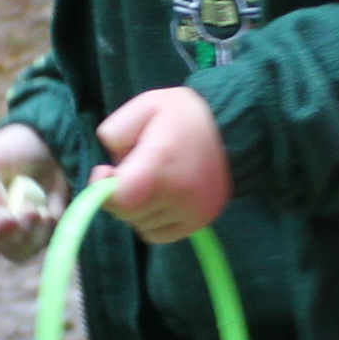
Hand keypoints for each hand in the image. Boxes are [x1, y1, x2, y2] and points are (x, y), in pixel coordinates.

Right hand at [0, 124, 68, 257]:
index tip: (10, 216)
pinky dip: (49, 232)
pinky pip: (41, 247)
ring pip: (17, 253)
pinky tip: (51, 210)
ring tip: (43, 211)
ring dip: (34, 235)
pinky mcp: (34, 236)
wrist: (47, 146)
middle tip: (33, 208)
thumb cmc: (14, 147)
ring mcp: (11, 234)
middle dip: (17, 231)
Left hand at [94, 87, 232, 242]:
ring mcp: (193, 213)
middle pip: (128, 213)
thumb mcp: (146, 104)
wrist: (234, 129)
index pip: (123, 199)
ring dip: (136, 209)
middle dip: (119, 194)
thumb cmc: (184, 115)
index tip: (105, 171)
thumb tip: (110, 164)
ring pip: (141, 226)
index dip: (104, 190)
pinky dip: (150, 221)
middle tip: (130, 170)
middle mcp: (180, 195)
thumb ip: (117, 130)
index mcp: (163, 163)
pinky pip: (157, 235)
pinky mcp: (200, 222)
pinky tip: (158, 199)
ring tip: (149, 182)